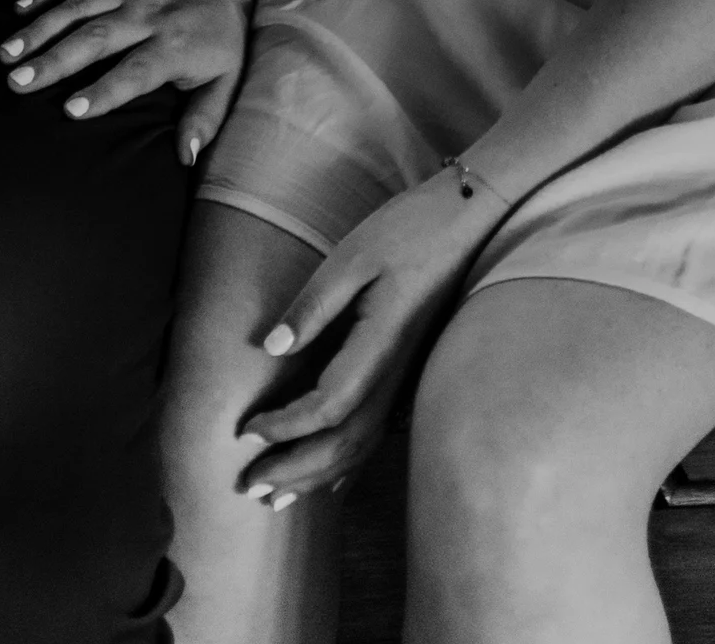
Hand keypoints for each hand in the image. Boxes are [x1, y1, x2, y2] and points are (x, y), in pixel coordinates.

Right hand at [0, 0, 248, 166]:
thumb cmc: (219, 45)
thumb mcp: (225, 83)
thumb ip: (204, 119)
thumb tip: (185, 158)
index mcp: (175, 46)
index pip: (136, 71)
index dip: (105, 91)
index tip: (70, 111)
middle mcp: (148, 15)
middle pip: (98, 37)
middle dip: (56, 59)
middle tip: (18, 83)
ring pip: (80, 5)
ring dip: (41, 26)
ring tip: (8, 53)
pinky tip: (18, 7)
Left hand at [235, 168, 503, 502]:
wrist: (470, 219)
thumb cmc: (410, 230)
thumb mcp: (353, 256)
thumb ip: (313, 306)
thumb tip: (270, 348)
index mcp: (379, 347)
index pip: (325, 408)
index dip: (283, 426)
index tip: (244, 430)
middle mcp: (396, 375)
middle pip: (343, 443)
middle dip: (294, 469)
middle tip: (248, 485)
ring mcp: (407, 377)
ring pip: (362, 446)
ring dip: (317, 475)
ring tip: (278, 495)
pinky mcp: (410, 371)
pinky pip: (378, 432)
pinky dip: (348, 460)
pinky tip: (331, 474)